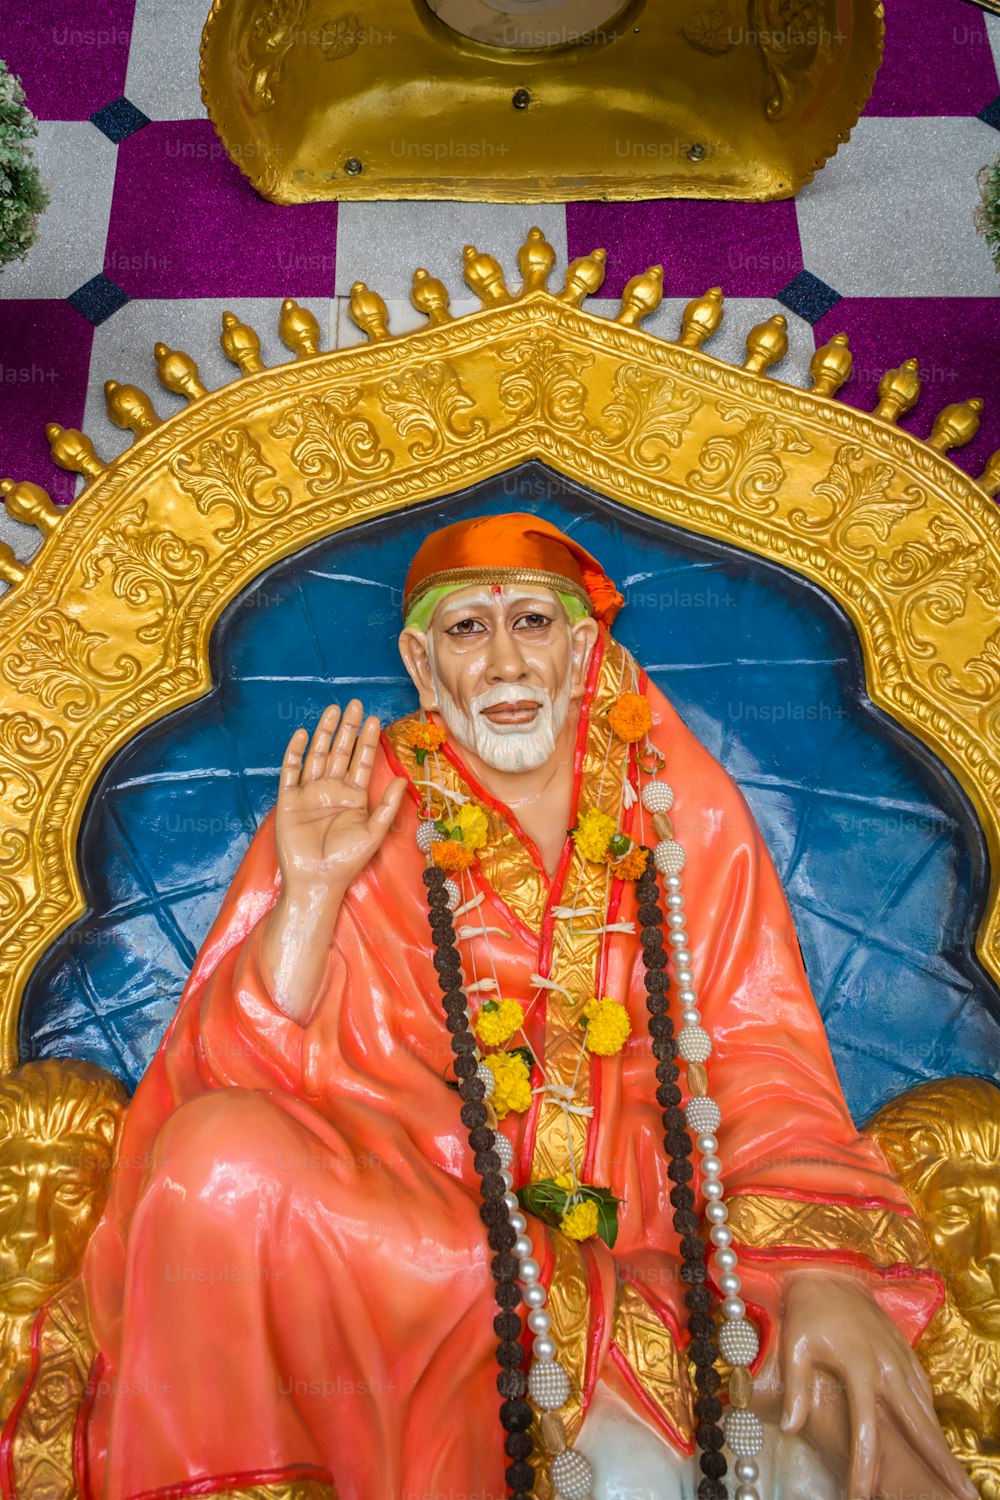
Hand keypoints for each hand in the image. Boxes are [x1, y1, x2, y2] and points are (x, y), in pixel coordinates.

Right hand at [275, 700, 405, 896]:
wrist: (316, 880)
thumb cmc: (346, 861)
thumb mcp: (374, 833)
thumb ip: (387, 806)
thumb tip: (401, 779)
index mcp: (353, 797)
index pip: (361, 761)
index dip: (367, 740)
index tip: (373, 718)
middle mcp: (331, 790)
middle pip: (340, 751)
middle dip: (347, 728)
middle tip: (354, 703)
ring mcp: (309, 793)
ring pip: (317, 755)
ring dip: (325, 732)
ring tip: (333, 710)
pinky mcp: (289, 800)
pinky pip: (291, 771)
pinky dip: (296, 752)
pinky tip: (304, 735)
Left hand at [778, 1270, 975, 1498]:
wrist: (828, 1270)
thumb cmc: (807, 1311)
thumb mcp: (794, 1345)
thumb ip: (797, 1387)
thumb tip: (794, 1427)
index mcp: (859, 1367)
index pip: (866, 1428)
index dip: (865, 1466)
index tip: (863, 1496)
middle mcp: (887, 1365)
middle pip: (919, 1424)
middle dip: (940, 1464)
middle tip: (964, 1497)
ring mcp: (900, 1356)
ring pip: (927, 1408)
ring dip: (941, 1444)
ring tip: (958, 1479)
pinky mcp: (904, 1348)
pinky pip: (924, 1388)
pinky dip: (933, 1415)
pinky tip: (937, 1436)